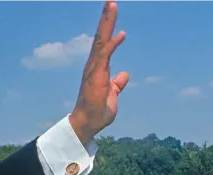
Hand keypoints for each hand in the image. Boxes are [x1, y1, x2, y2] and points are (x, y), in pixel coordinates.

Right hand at [69, 0, 128, 143]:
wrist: (88, 124)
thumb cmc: (97, 111)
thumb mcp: (112, 94)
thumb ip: (117, 84)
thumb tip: (124, 75)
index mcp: (98, 68)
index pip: (104, 43)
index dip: (109, 28)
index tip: (112, 12)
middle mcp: (94, 65)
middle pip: (101, 37)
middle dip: (106, 18)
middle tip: (111, 1)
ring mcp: (94, 69)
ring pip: (101, 41)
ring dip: (107, 23)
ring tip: (112, 5)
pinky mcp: (96, 76)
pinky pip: (104, 56)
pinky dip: (112, 44)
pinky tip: (120, 33)